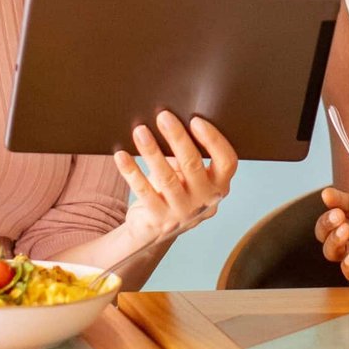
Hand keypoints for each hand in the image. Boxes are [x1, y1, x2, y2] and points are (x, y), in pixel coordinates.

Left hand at [113, 111, 237, 243]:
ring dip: (152, 152)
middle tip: (163, 116)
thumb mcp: (188, 176)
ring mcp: (182, 213)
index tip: (195, 120)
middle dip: (177, 138)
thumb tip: (170, 122)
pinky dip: (132, 171)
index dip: (214, 140)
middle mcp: (205, 201)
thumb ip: (187, 155)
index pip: (227, 162)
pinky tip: (122, 156)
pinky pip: (143, 191)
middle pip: (193, 165)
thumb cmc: (174, 192)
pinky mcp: (159, 221)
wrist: (154, 231)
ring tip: (140, 131)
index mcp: (219, 185)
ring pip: (166, 178)